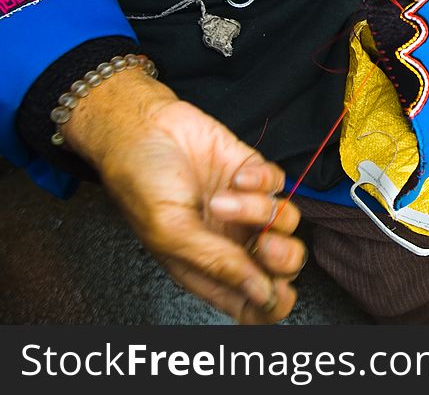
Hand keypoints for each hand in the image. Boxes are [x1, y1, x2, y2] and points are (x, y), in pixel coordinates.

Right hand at [63, 69, 305, 323]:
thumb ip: (218, 264)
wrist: (140, 126)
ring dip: (258, 210)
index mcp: (208, 268)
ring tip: (221, 198)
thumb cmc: (141, 181)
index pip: (253, 302)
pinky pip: (280, 182)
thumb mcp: (171, 232)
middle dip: (282, 258)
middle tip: (262, 244)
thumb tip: (261, 295)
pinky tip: (235, 175)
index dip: (273, 304)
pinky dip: (261, 179)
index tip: (278, 294)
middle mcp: (231, 241)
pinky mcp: (254, 173)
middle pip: (283, 265)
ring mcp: (246, 206)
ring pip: (286, 222)